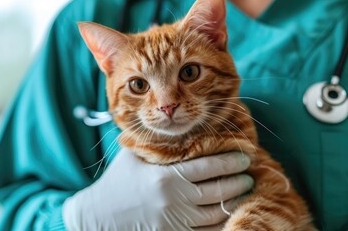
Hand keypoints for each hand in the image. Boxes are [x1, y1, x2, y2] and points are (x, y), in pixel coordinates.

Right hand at [62, 148, 253, 229]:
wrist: (99, 216)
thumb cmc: (117, 182)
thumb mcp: (133, 156)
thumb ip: (157, 144)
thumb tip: (178, 125)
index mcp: (166, 177)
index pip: (208, 166)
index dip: (230, 160)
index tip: (244, 155)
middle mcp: (175, 200)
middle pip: (219, 190)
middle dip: (239, 181)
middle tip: (249, 173)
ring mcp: (176, 222)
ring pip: (217, 213)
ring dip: (235, 201)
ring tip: (244, 192)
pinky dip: (222, 221)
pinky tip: (229, 212)